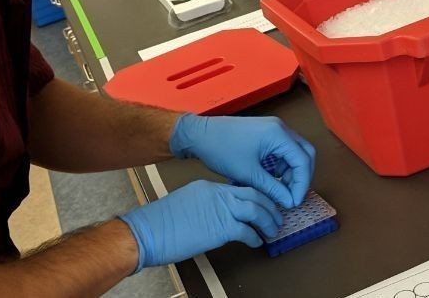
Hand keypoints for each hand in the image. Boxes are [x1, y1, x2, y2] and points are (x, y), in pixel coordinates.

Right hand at [120, 180, 282, 270]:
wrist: (151, 229)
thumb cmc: (163, 221)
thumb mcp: (187, 203)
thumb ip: (204, 205)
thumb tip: (215, 217)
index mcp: (209, 186)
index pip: (240, 188)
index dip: (255, 197)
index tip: (263, 204)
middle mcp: (218, 194)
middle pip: (254, 194)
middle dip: (269, 205)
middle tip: (277, 215)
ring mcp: (221, 209)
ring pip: (256, 209)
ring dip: (268, 221)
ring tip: (273, 230)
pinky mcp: (221, 227)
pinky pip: (247, 231)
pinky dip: (256, 237)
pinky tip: (257, 242)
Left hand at [169, 114, 315, 209]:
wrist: (200, 135)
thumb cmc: (222, 151)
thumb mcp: (249, 174)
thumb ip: (273, 188)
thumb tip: (290, 202)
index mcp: (278, 134)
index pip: (303, 160)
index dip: (301, 184)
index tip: (293, 203)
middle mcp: (280, 128)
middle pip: (304, 153)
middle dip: (301, 177)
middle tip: (293, 197)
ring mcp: (273, 128)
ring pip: (294, 152)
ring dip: (291, 172)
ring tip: (280, 191)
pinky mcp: (266, 132)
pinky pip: (283, 150)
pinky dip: (282, 165)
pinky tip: (272, 179)